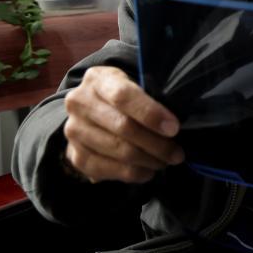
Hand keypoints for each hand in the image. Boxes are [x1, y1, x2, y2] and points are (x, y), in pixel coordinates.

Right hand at [62, 66, 183, 182]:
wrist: (90, 111)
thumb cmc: (125, 96)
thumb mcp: (135, 84)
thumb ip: (152, 96)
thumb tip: (174, 123)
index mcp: (98, 79)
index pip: (123, 96)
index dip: (151, 114)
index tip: (174, 128)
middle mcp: (80, 103)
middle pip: (123, 127)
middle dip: (157, 144)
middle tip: (177, 153)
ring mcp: (74, 131)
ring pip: (118, 151)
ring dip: (149, 160)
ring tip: (167, 161)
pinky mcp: (76, 155)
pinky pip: (108, 170)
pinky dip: (134, 173)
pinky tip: (149, 171)